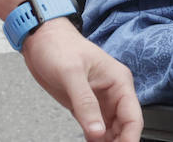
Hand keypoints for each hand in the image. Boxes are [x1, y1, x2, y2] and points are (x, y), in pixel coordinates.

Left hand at [21, 19, 141, 141]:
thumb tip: (98, 132)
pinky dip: (96, 140)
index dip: (130, 138)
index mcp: (118, 81)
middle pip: (125, 126)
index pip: (133, 116)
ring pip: (112, 130)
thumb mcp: (71, 74)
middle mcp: (113, 92)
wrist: (40, 40)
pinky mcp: (86, 107)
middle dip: (120, 141)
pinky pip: (96, 129)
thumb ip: (85, 104)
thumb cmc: (58, 46)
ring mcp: (100, 100)